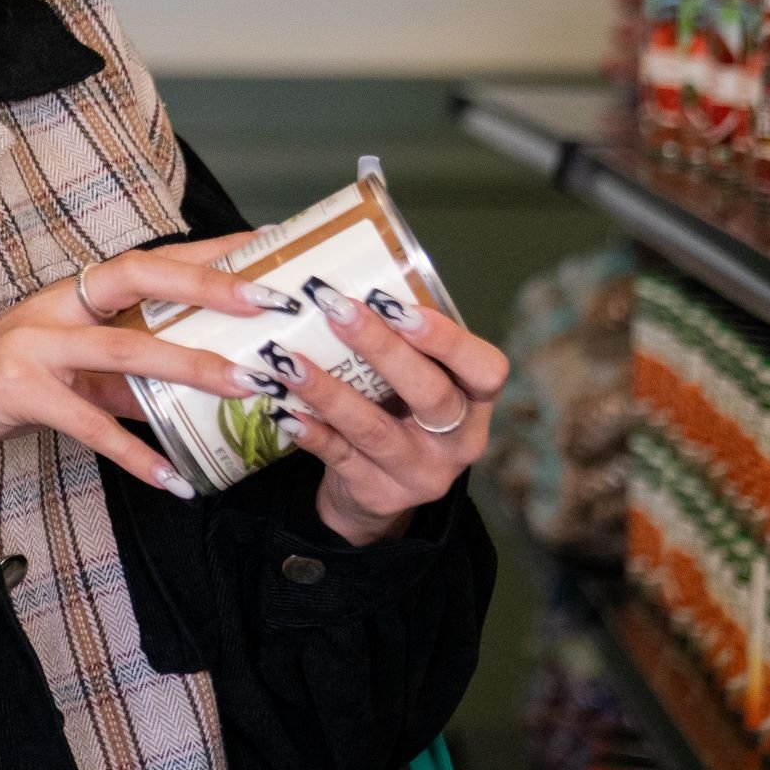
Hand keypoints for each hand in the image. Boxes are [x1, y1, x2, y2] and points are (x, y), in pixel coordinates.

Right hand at [0, 246, 295, 495]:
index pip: (149, 260)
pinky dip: (135, 453)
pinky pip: (88, 424)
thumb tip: (186, 395)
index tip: (266, 247)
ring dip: (190, 366)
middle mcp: (52, 306)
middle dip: (207, 285)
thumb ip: (121, 381)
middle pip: (139, 276)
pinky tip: (173, 478)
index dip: (207, 252)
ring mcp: (31, 345)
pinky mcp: (16, 391)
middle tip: (268, 301)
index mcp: (67, 295)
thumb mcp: (65, 378)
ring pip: (124, 346)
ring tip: (245, 386)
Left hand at [271, 283, 509, 546]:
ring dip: (329, 390)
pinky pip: (338, 458)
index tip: (398, 306)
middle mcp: (457, 441)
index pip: (486, 370)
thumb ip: (403, 342)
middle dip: (382, 349)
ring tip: (288, 359)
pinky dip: (310, 432)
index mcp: (475, 402)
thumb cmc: (400, 412)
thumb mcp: (417, 381)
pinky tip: (282, 410)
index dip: (447, 339)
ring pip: (374, 429)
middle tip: (337, 309)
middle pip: (430, 394)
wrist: (380, 490)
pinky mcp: (377, 493)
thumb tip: (342, 276)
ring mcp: (419, 473)